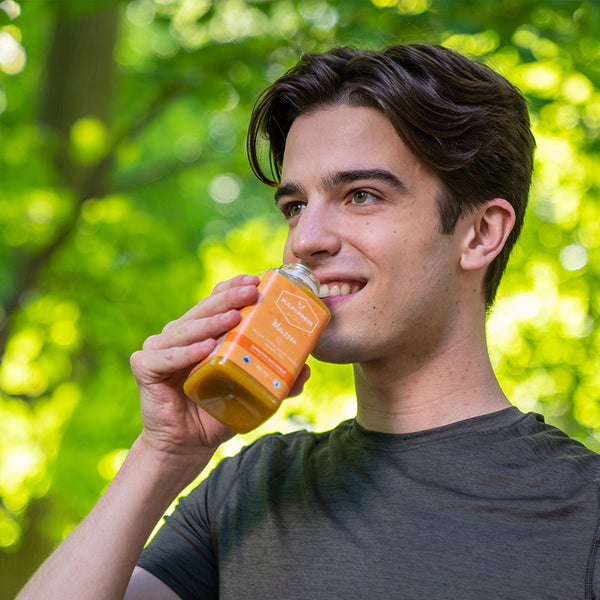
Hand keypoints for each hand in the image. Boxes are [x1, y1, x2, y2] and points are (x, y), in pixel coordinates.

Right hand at [130, 274, 260, 460]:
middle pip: (203, 310)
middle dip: (229, 299)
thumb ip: (275, 382)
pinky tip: (203, 348)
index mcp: (201, 332)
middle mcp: (179, 335)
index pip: (215, 301)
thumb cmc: (217, 412)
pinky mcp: (145, 367)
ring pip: (185, 330)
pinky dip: (184, 353)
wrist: (188, 445)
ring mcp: (160, 349)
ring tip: (234, 319)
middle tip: (251, 292)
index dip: (233, 288)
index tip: (256, 280)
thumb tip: (306, 371)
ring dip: (211, 323)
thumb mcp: (250, 393)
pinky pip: (166, 357)